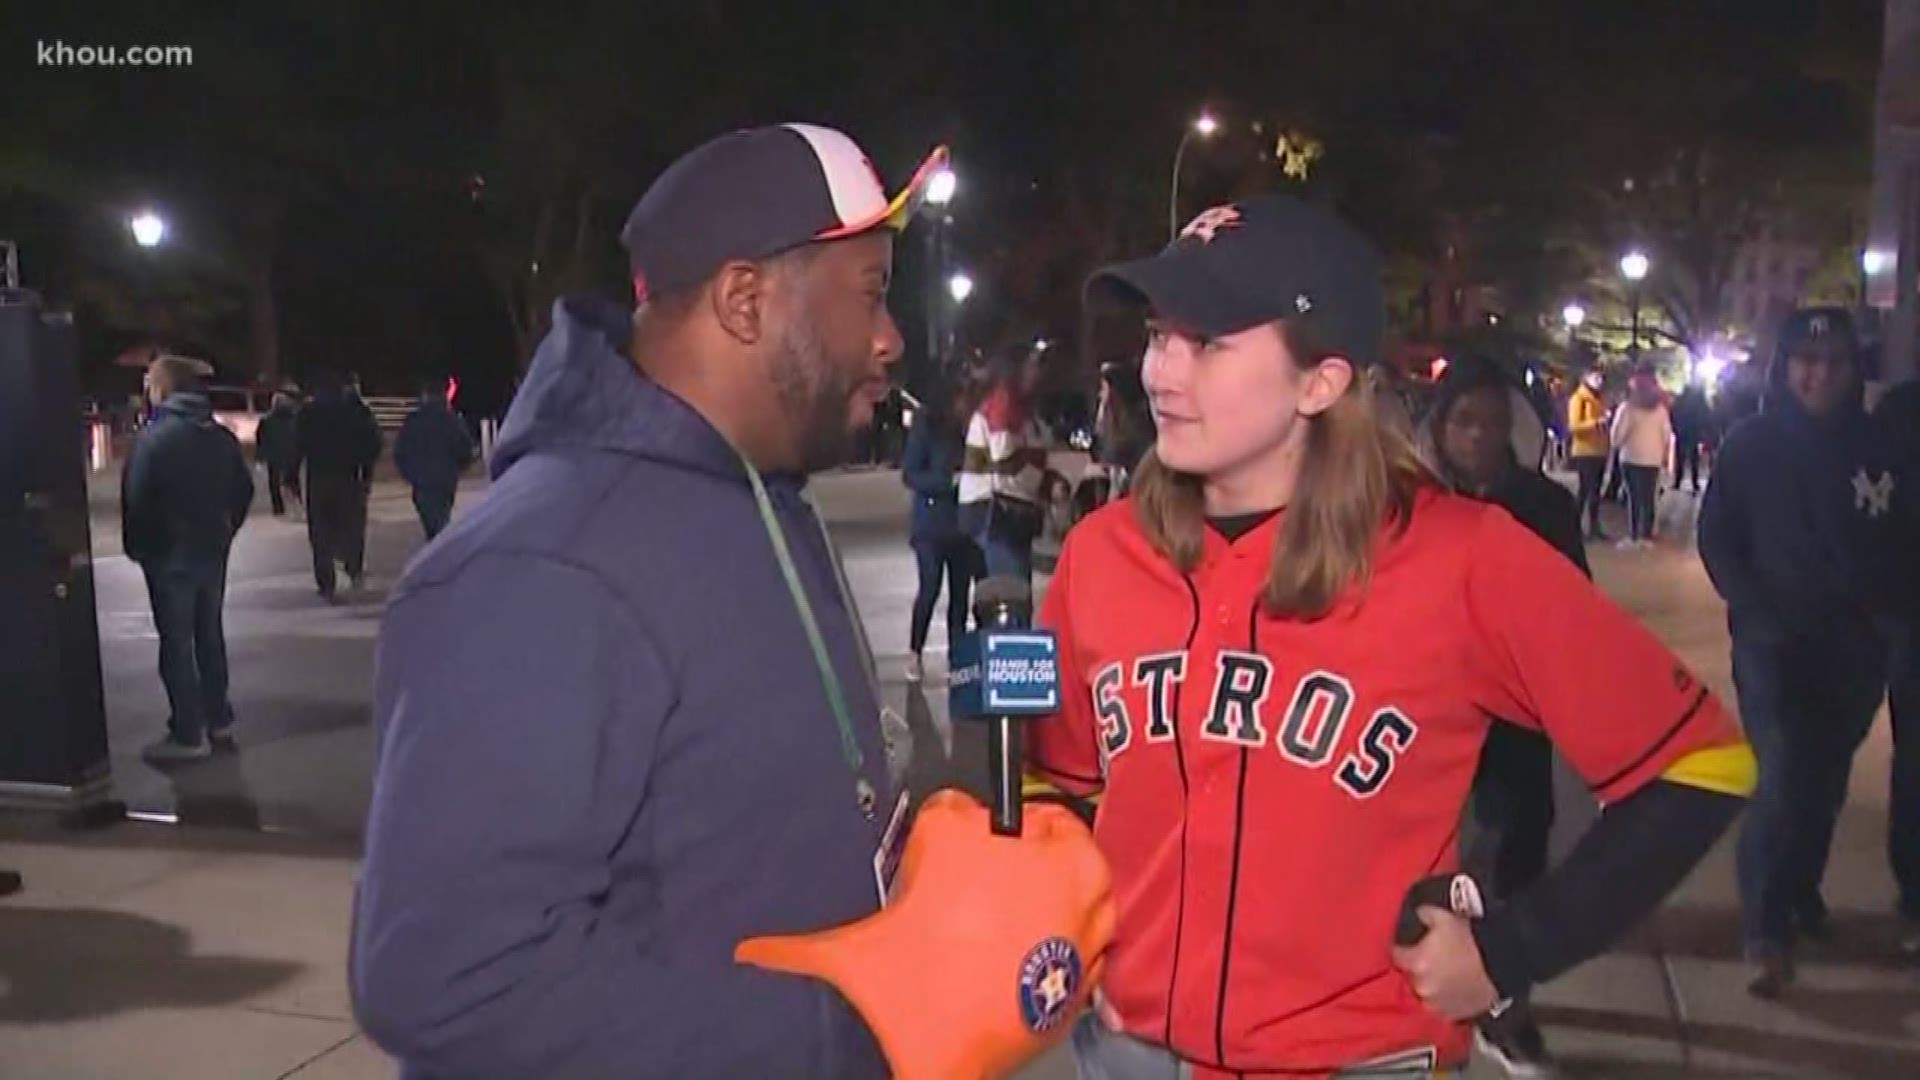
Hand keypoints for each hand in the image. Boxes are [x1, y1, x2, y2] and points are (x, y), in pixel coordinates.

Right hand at [737, 789, 1114, 1079]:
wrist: (916, 1014)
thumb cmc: (940, 924)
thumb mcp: (941, 823)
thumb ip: (965, 806)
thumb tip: (964, 810)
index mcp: (1082, 866)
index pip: (1058, 822)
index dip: (1015, 821)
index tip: (990, 830)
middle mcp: (1095, 922)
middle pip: (1064, 878)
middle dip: (1025, 872)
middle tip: (979, 873)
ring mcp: (1078, 975)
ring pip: (1053, 932)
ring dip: (1022, 923)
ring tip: (972, 923)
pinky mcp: (1052, 1019)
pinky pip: (1037, 977)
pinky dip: (1016, 969)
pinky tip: (976, 965)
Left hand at [1390, 906, 1499, 1020]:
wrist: (1502, 964)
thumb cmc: (1471, 939)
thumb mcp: (1444, 918)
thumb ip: (1424, 914)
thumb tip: (1418, 914)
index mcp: (1416, 963)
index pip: (1397, 956)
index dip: (1403, 949)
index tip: (1408, 946)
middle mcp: (1423, 986)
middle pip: (1411, 977)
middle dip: (1418, 969)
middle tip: (1432, 960)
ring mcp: (1439, 1004)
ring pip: (1427, 994)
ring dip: (1432, 986)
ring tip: (1445, 977)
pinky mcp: (1455, 1015)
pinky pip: (1444, 1008)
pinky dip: (1446, 1000)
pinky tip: (1455, 990)